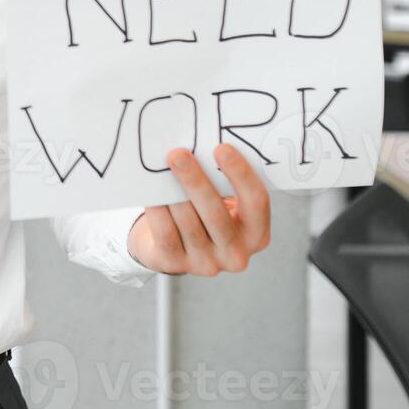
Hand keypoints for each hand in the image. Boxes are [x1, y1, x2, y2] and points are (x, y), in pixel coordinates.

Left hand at [126, 143, 270, 276]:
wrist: (174, 245)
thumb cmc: (206, 213)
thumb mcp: (225, 202)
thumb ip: (222, 182)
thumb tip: (202, 145)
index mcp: (256, 234)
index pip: (256, 203)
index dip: (240, 175)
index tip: (222, 148)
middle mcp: (235, 253)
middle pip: (216, 215)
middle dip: (196, 182)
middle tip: (179, 155)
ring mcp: (206, 263)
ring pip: (188, 224)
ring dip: (173, 194)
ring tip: (162, 167)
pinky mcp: (175, 263)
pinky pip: (165, 233)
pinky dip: (158, 210)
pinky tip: (151, 191)